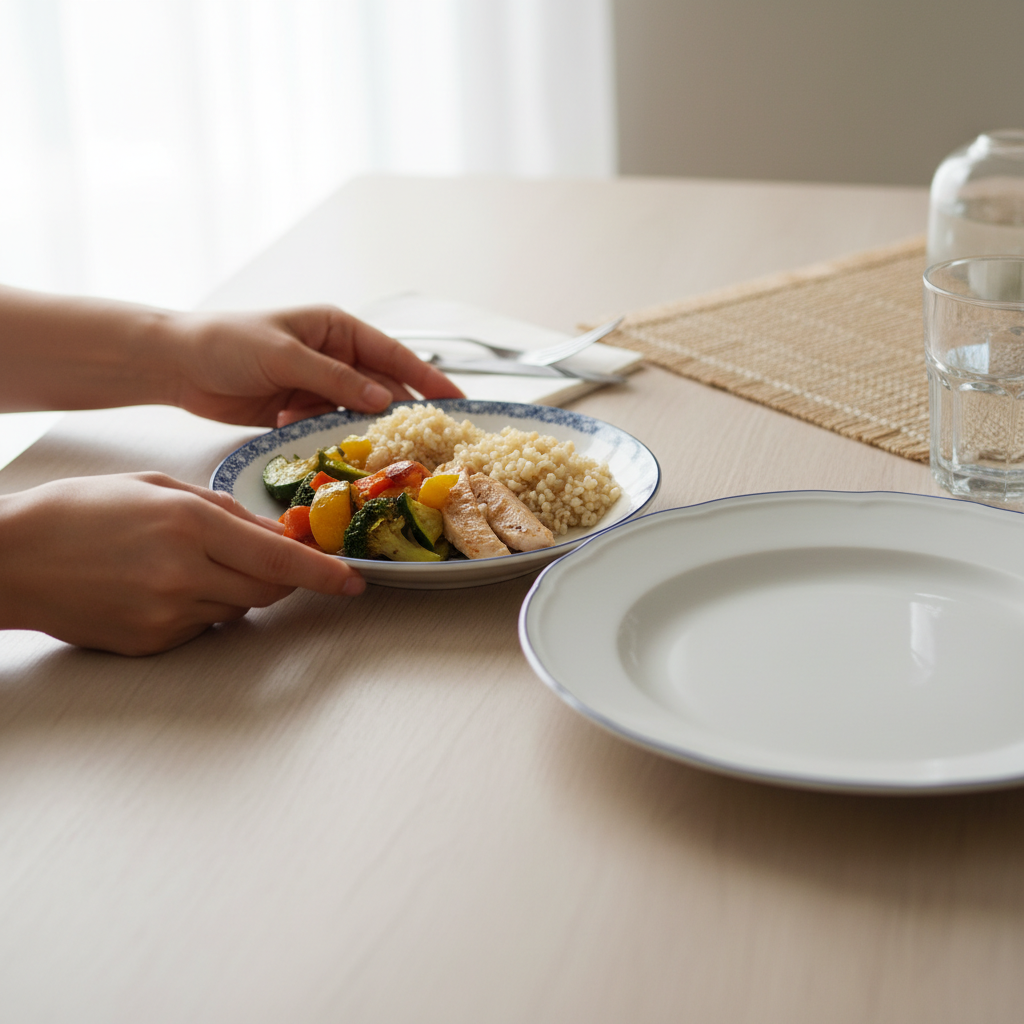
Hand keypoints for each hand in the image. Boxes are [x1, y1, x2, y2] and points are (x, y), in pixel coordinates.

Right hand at [0, 472, 365, 654]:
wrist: (10, 558)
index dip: (323, 573)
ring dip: (234, 589)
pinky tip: (158, 586)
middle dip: (280, 576)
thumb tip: (272, 532)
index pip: (278, 556)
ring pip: (238, 609)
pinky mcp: (152, 642)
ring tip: (184, 564)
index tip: (353, 582)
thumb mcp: (157, 489)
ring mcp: (166, 613)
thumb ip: (223, 511)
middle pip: (268, 589)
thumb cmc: (79, 512)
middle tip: (263, 558)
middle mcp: (184, 573)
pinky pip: (203, 628)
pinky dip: (200, 608)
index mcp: (188, 524)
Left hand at [164, 305, 464, 427]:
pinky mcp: (298, 412)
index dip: (429, 378)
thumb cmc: (226, 343)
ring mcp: (316, 386)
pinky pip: (329, 429)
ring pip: (356, 413)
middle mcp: (333, 356)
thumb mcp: (284, 355)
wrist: (176, 364)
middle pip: (380, 388)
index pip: (394, 354)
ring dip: (365, 433)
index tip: (458, 401)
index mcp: (336, 329)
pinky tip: (341, 456)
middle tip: (429, 442)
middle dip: (400, 414)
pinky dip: (334, 441)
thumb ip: (334, 378)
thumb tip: (382, 400)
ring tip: (389, 457)